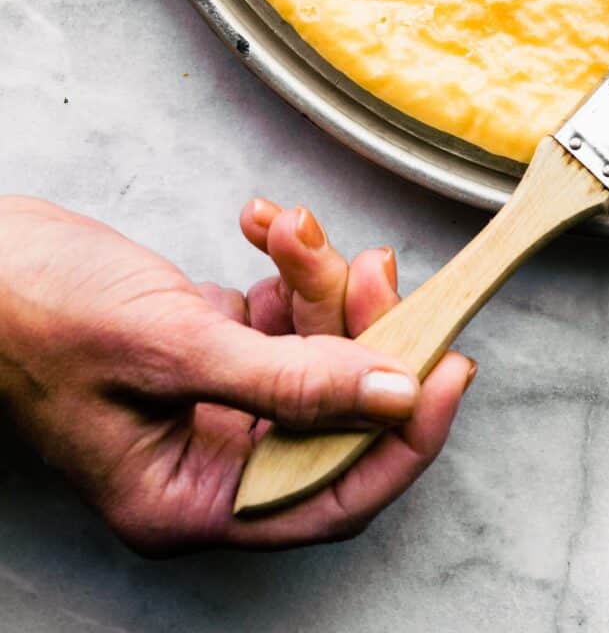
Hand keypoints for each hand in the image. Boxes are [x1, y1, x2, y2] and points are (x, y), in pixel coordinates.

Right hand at [0, 194, 473, 553]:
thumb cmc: (34, 315)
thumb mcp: (172, 349)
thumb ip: (290, 378)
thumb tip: (392, 395)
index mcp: (188, 500)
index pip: (331, 493)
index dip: (402, 438)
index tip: (449, 368)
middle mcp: (203, 460)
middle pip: (332, 411)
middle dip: (358, 330)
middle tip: (373, 269)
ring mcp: (206, 401)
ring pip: (311, 350)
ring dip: (315, 280)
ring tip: (290, 229)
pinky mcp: (203, 346)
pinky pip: (277, 313)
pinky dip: (282, 266)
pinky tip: (264, 227)